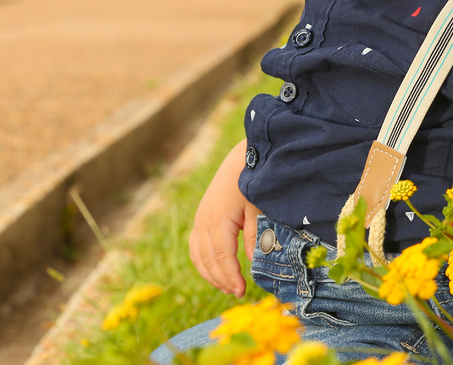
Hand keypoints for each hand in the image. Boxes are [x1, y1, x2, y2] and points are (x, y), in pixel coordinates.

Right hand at [189, 140, 260, 296]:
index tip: (242, 290)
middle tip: (238, 292)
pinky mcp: (200, 219)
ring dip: (211, 274)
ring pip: (199, 256)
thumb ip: (255, 236)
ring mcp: (199, 220)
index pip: (222, 257)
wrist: (240, 159)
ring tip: (227, 287)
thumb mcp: (257, 209)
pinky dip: (202, 262)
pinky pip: (195, 247)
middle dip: (222, 279)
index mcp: (219, 220)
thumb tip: (252, 262)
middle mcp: (204, 222)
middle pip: (209, 260)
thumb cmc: (252, 183)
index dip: (230, 276)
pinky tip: (214, 272)